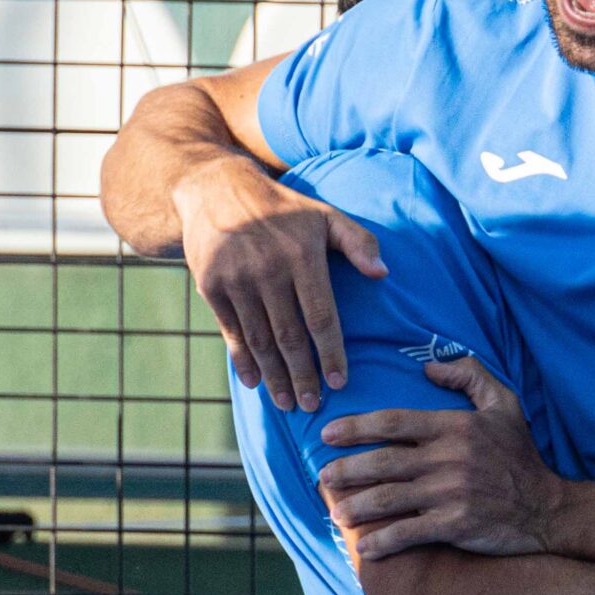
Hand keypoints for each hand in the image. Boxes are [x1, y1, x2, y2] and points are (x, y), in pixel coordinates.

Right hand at [176, 156, 387, 410]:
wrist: (215, 188)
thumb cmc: (282, 209)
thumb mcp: (324, 215)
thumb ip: (358, 242)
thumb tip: (383, 274)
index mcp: (302, 256)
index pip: (321, 316)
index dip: (330, 353)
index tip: (339, 383)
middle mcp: (268, 271)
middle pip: (289, 336)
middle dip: (303, 376)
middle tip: (312, 406)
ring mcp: (236, 280)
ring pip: (260, 340)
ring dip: (274, 376)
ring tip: (288, 403)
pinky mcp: (211, 286)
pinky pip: (230, 332)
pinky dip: (242, 360)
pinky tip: (254, 381)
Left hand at [318, 356, 563, 559]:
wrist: (547, 508)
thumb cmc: (519, 455)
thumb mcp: (504, 404)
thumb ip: (469, 376)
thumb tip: (429, 367)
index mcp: (454, 426)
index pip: (393, 422)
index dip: (355, 427)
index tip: (327, 434)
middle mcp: (449, 458)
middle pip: (382, 463)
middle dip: (346, 471)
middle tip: (324, 478)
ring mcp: (451, 493)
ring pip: (388, 499)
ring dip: (356, 508)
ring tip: (337, 514)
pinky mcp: (456, 525)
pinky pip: (409, 533)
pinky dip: (383, 542)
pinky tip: (365, 548)